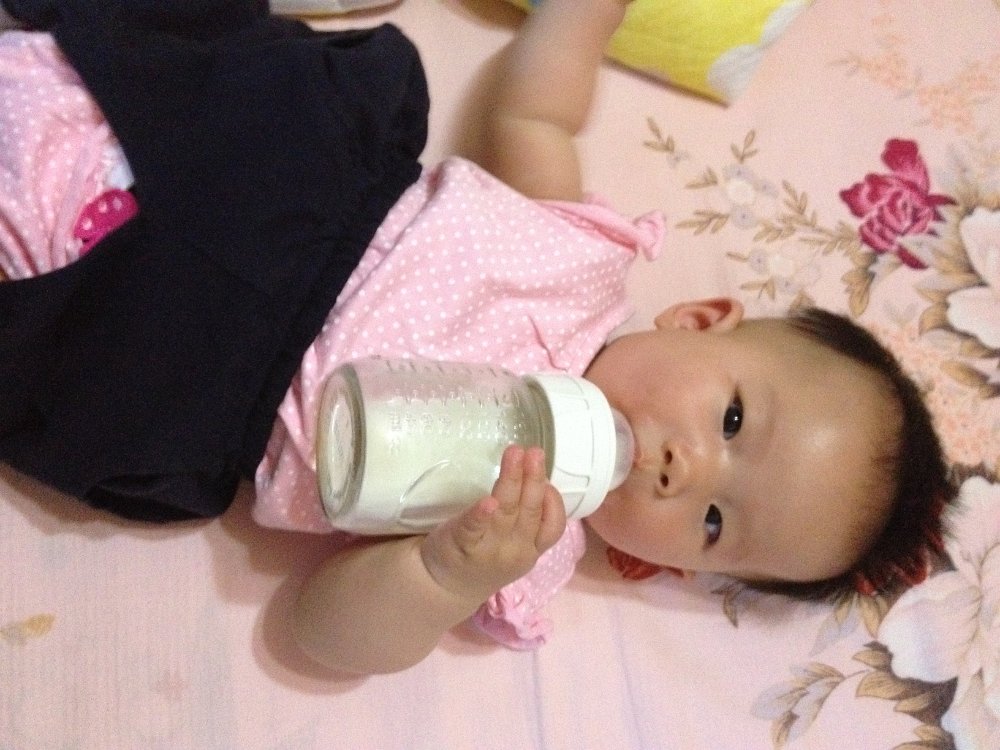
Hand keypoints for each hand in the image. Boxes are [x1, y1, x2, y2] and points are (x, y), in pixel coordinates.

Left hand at [420, 445, 566, 603]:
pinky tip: (487, 502)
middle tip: (535, 452)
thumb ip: (529, 519)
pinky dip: (481, 515)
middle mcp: (515, 550)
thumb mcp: (517, 546)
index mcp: (531, 549)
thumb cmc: (487, 556)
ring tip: (514, 454)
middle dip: (534, 479)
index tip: (547, 478)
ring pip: (505, 511)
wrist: (447, 587)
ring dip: (512, 480)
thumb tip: (537, 477)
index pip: (553, 527)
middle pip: (530, 511)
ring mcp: (488, 548)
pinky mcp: (461, 543)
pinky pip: (473, 528)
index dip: (553, 502)